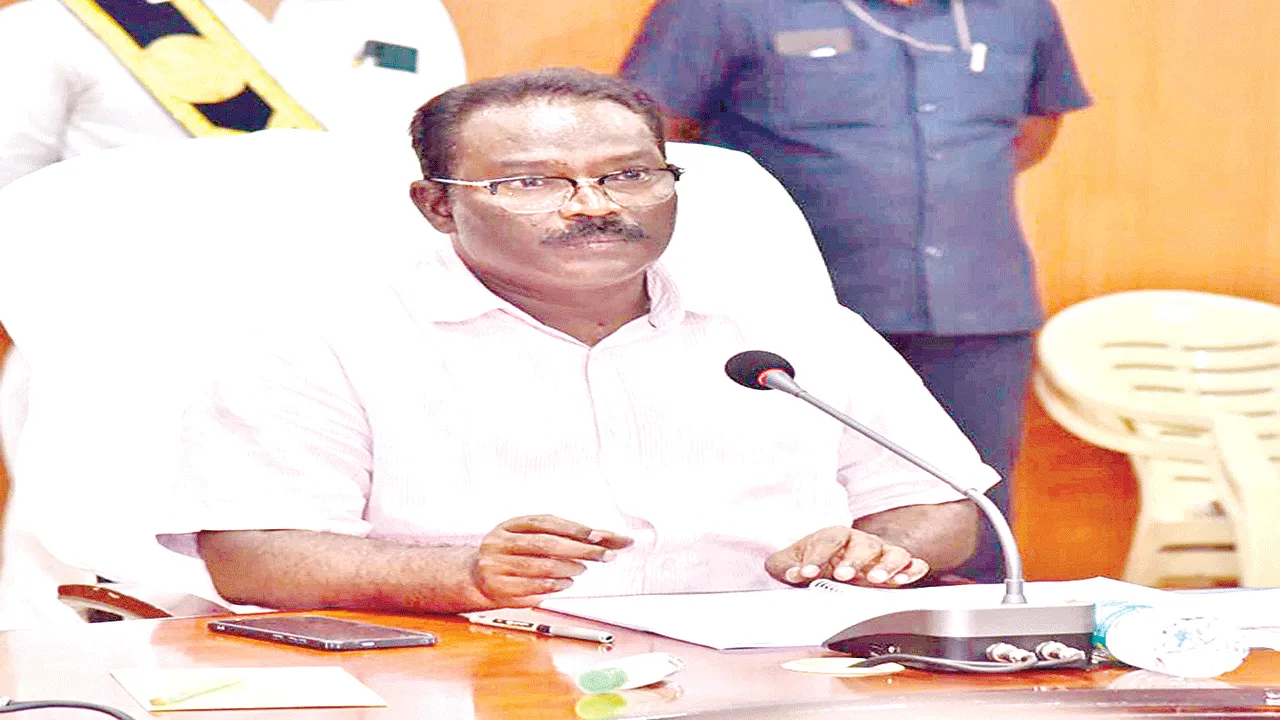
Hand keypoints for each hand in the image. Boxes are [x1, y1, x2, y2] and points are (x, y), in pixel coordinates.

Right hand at [470, 514, 632, 605]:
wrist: (475, 577)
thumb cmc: (512, 555)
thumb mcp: (529, 538)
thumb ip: (562, 537)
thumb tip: (606, 538)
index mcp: (510, 525)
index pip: (546, 522)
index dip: (574, 528)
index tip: (599, 535)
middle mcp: (500, 543)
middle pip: (546, 544)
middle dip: (580, 549)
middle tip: (604, 554)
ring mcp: (497, 566)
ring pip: (541, 566)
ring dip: (568, 569)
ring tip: (583, 569)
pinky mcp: (499, 588)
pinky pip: (533, 587)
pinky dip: (555, 586)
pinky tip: (566, 583)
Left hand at [766, 526, 928, 587]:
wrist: (832, 565)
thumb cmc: (816, 561)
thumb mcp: (793, 564)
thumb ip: (786, 566)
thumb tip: (791, 571)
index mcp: (835, 537)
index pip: (827, 541)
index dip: (816, 557)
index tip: (806, 572)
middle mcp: (860, 543)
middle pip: (862, 545)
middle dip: (853, 560)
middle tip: (842, 575)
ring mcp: (881, 554)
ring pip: (890, 553)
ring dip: (885, 565)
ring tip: (876, 579)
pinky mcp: (897, 569)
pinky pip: (911, 564)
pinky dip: (911, 570)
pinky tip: (905, 579)